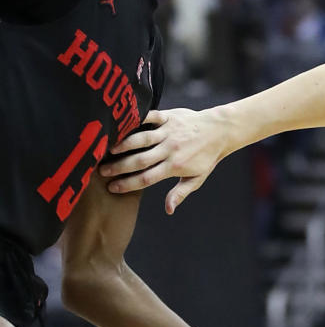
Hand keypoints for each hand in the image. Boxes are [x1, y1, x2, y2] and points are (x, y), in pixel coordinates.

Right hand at [99, 107, 228, 213]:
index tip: (112, 188)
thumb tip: (168, 210)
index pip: (147, 178)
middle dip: (119, 167)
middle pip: (140, 160)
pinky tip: (120, 123)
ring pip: (142, 138)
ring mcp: (169, 132)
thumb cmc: (207, 157)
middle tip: (101, 171)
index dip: (128, 184)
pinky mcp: (170, 117)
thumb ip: (180, 192)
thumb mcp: (197, 178)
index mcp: (175, 166)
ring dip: (123, 144)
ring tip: (106, 149)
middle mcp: (170, 149)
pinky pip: (151, 117)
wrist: (221, 131)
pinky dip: (137, 119)